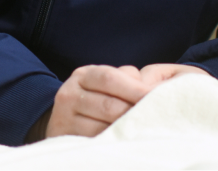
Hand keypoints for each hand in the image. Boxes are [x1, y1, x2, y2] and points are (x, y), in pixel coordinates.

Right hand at [43, 63, 209, 138]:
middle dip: (133, 112)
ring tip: (144, 131)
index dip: (134, 88)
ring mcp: (63, 118)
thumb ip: (128, 79)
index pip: (110, 78)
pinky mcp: (64, 138)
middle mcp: (69, 94)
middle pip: (108, 105)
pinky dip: (112, 142)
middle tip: (154, 117)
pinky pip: (93, 142)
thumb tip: (152, 89)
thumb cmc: (99, 96)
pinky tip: (126, 141)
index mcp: (83, 75)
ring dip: (125, 130)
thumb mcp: (108, 81)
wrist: (66, 118)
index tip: (155, 96)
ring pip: (101, 127)